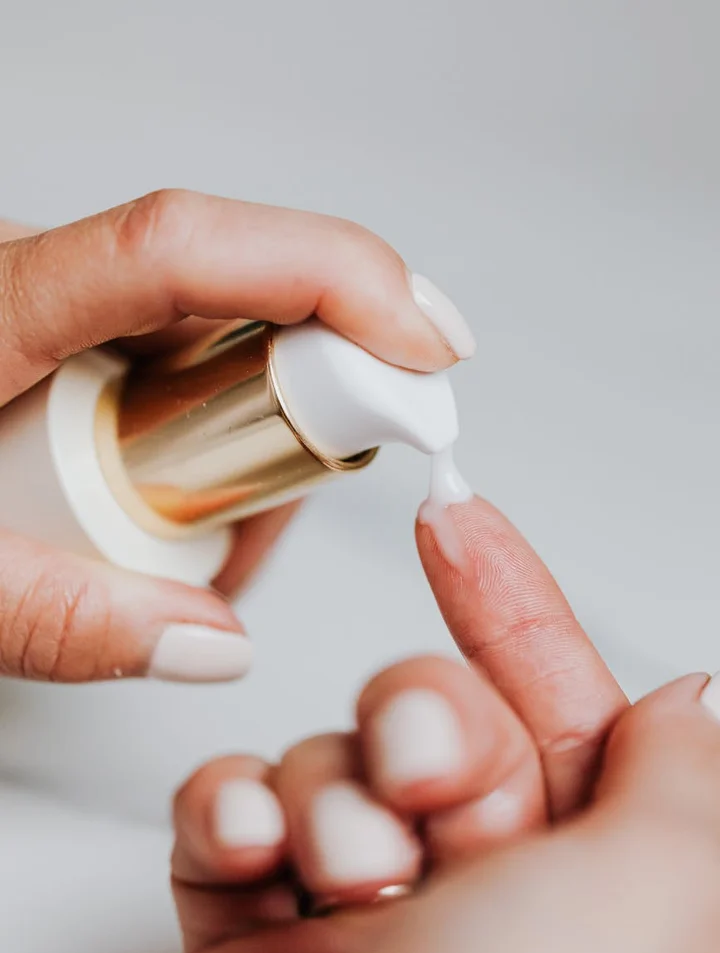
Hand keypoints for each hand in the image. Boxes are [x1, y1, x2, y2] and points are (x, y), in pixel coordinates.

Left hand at [0, 195, 473, 683]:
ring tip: (206, 546)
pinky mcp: (87, 332)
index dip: (335, 276)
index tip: (428, 345)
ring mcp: (73, 303)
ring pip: (235, 341)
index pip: (192, 248)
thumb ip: (57, 618)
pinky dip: (228, 442)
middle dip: (306, 412)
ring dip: (262, 447)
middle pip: (243, 301)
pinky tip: (193, 512)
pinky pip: (202, 360)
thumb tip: (210, 639)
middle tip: (262, 522)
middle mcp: (48, 279)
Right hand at [170, 495, 653, 952]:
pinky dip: (221, 808)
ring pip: (321, 752)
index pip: (546, 698)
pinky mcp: (255, 919)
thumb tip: (685, 709)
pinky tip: (251, 845)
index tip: (458, 513)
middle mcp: (471, 878)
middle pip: (424, 707)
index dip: (507, 601)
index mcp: (582, 868)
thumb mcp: (650, 893)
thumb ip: (681, 782)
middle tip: (420, 778)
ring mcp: (358, 895)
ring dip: (324, 794)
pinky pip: (221, 806)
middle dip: (415, 714)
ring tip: (356, 874)